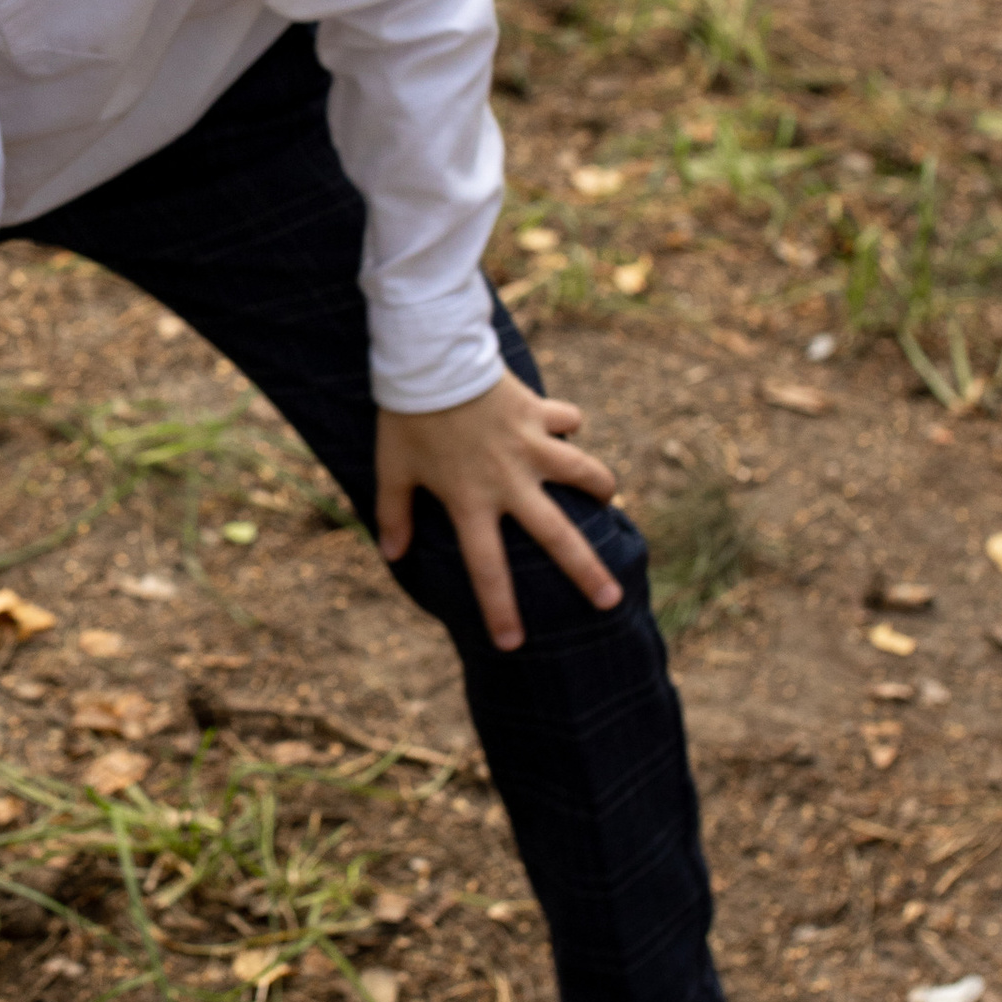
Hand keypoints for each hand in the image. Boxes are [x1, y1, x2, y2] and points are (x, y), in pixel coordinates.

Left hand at [375, 374, 619, 652]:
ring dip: (599, 486)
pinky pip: (568, 420)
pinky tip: (569, 428)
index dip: (500, 609)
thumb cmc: (407, 417)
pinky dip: (570, 424)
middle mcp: (508, 481)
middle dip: (586, 573)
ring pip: (582, 473)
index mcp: (471, 501)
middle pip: (556, 536)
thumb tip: (391, 556)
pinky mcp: (539, 412)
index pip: (486, 568)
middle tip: (610, 601)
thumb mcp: (391, 469)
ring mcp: (530, 446)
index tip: (513, 644)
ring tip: (609, 498)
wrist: (430, 358)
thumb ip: (393, 514)